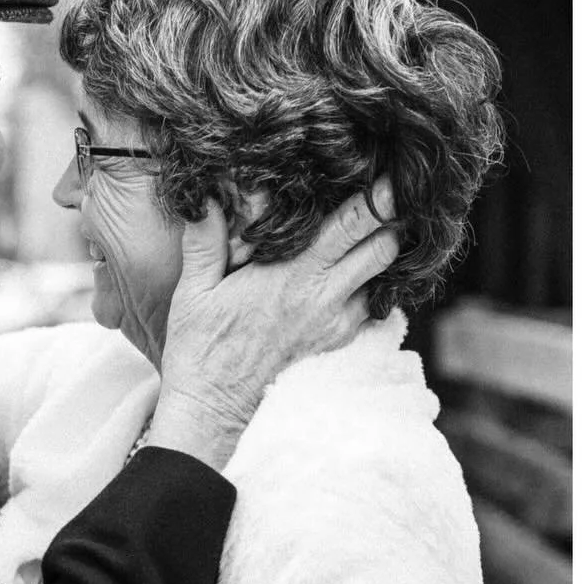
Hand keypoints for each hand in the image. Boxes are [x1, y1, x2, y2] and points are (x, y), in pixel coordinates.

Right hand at [149, 180, 398, 467]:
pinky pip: (369, 308)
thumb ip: (204, 240)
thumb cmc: (200, 349)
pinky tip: (348, 277)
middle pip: (384, 248)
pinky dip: (368, 288)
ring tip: (370, 234)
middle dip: (391, 221)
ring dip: (381, 256)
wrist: (213, 410)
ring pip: (383, 279)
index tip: (390, 174)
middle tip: (389, 197)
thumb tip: (204, 196)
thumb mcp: (193, 291)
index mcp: (292, 275)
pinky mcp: (337, 345)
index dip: (377, 197)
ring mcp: (336, 324)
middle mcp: (324, 298)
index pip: (351, 225)